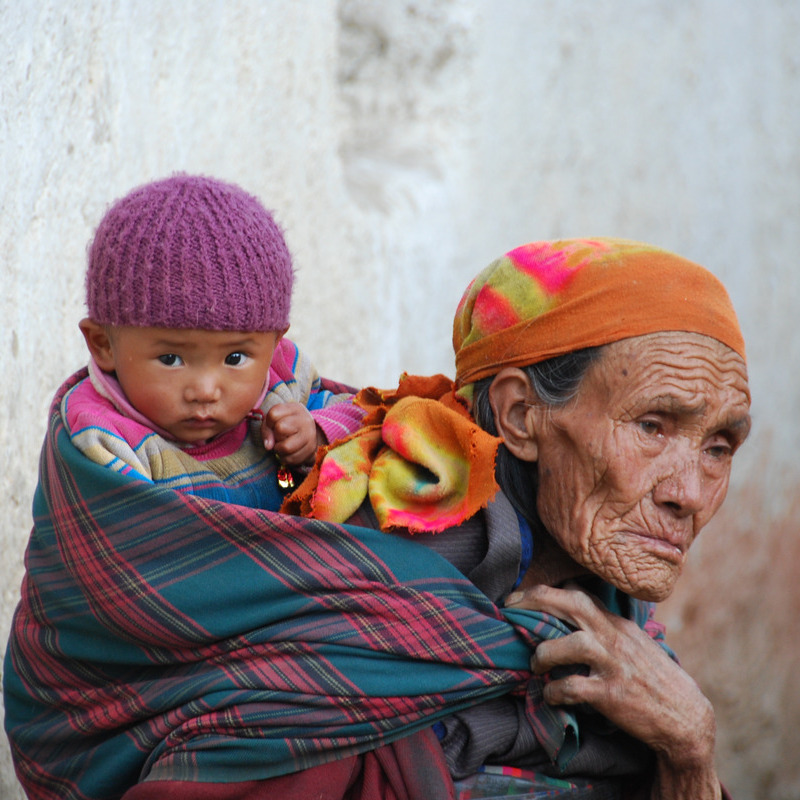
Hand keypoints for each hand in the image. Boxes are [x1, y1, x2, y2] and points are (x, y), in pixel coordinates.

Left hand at [261, 402, 323, 466]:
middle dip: (276, 435)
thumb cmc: (286, 425)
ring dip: (279, 449)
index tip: (273, 425)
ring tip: (283, 445)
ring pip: (286, 447)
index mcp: (295, 408)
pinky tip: (289, 453)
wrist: (307, 434)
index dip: (269, 423)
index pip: (273, 414)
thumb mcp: (274, 420)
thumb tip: (269, 446)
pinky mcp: (312, 450)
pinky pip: (291, 459)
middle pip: (280, 428)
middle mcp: (305, 420)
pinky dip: (286, 458)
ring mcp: (311, 435)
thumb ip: (266, 430)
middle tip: (280, 436)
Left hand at [507, 583, 720, 799]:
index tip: (520, 595)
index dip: (545, 590)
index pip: (579, 593)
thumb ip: (605, 626)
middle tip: (509, 608)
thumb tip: (572, 610)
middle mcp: (614, 637)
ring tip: (535, 664)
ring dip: (543, 652)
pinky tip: (549, 696)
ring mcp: (613, 665)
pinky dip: (553, 691)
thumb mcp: (632, 642)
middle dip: (535, 599)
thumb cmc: (653, 678)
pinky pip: (572, 687)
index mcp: (617, 623)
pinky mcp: (611, 695)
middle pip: (572, 604)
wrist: (685, 717)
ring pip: (570, 643)